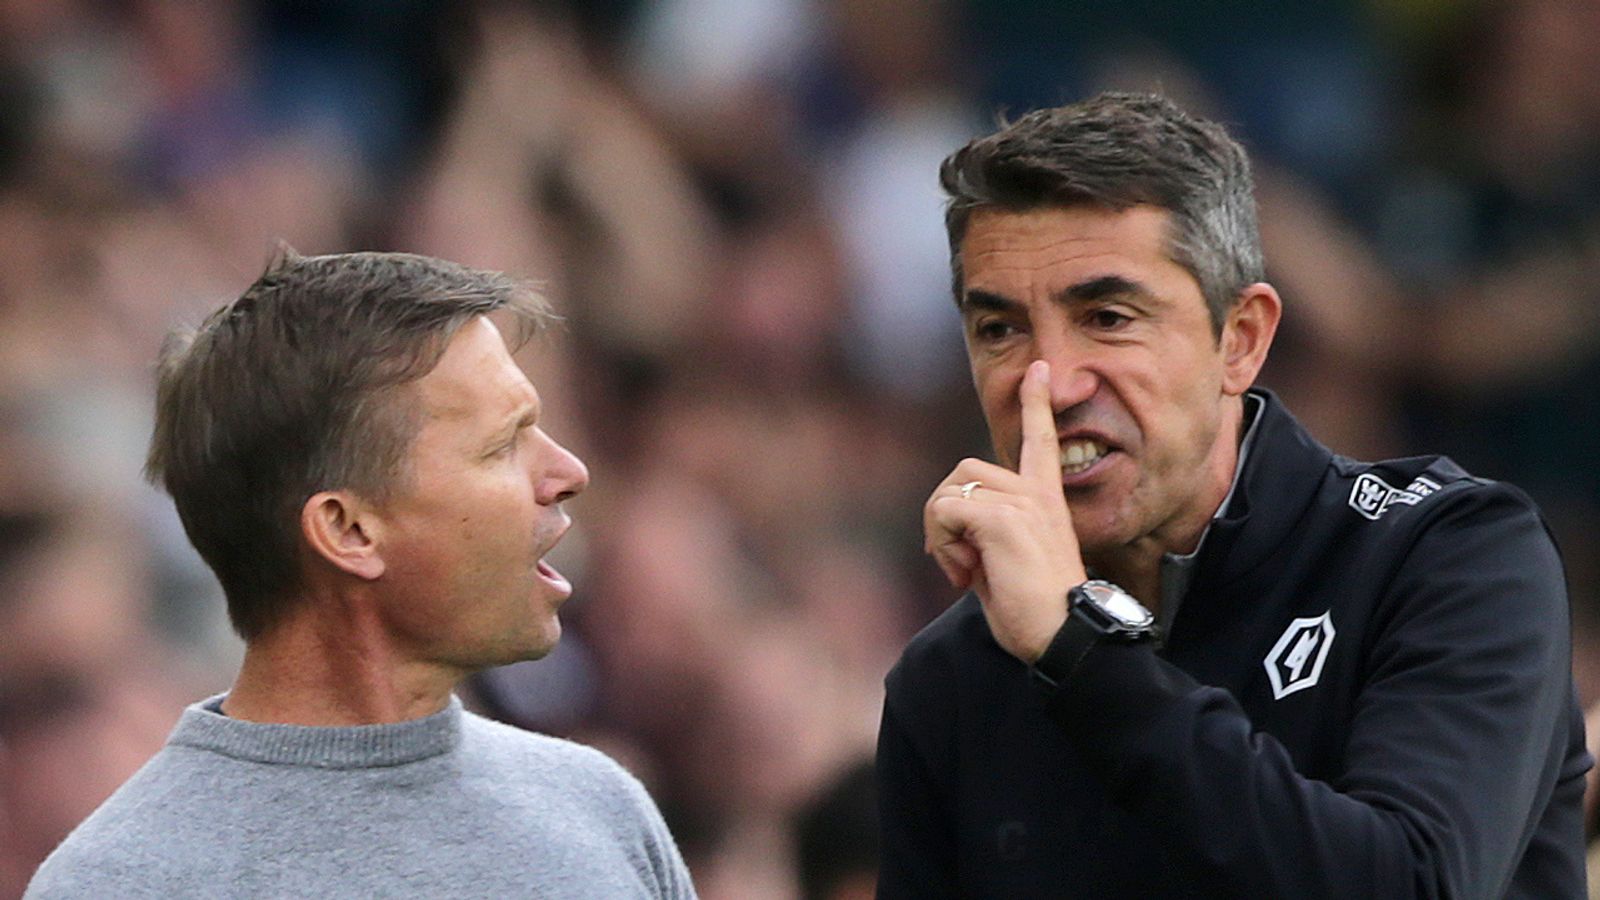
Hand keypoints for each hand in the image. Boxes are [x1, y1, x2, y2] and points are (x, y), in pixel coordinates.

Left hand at [925, 360, 1088, 662]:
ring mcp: (1021, 502)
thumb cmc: (1037, 613)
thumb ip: (989, 534)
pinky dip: (941, 545)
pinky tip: (964, 574)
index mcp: (1046, 500)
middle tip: (959, 561)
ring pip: (949, 492)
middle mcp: (1036, 494)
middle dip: (945, 515)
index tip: (1039, 369)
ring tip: (965, 570)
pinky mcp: (1002, 518)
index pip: (1041, 440)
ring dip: (941, 534)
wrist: (1063, 636)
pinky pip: (945, 513)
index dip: (1037, 403)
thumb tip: (952, 530)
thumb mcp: (1009, 563)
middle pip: (964, 472)